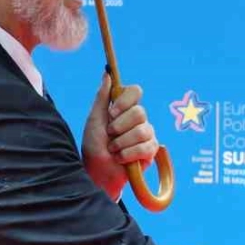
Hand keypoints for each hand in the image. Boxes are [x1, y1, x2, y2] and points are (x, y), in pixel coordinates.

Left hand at [82, 74, 158, 200]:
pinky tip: (121, 159)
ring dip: (122, 143)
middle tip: (110, 135)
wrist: (97, 170)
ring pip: (142, 130)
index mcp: (125, 108)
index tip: (111, 113)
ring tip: (113, 150)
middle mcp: (139, 118)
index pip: (135, 91)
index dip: (125, 101)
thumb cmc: (94, 145)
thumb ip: (102, 96)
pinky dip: (128, 154)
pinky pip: (146, 147)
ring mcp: (147, 134)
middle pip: (140, 112)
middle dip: (120, 126)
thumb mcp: (94, 119)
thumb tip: (107, 73)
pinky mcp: (151, 150)